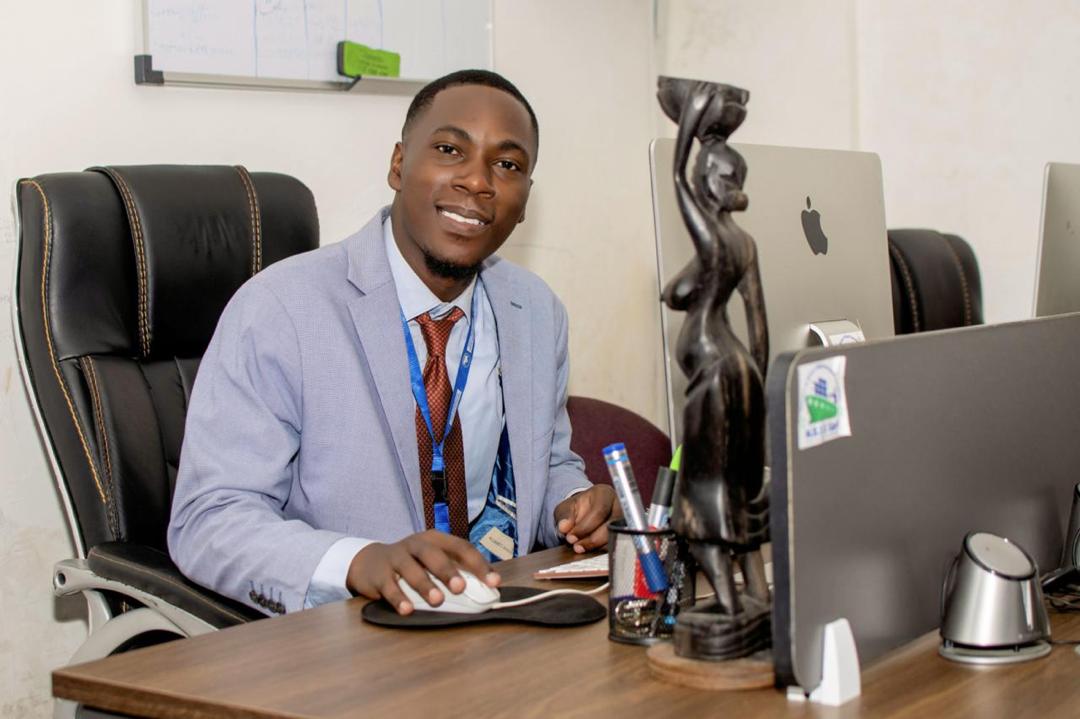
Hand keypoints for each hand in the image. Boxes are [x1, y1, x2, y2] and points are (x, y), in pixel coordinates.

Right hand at [346, 530, 499, 614]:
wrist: (369, 563)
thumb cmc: (411, 565)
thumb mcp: (431, 562)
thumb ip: (454, 572)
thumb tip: (485, 592)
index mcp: (435, 539)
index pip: (461, 547)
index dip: (478, 564)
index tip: (494, 582)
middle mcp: (416, 544)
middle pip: (433, 554)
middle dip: (448, 571)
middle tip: (460, 588)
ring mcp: (396, 558)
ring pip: (410, 569)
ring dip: (425, 584)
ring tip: (437, 601)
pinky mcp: (379, 574)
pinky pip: (389, 586)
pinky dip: (398, 598)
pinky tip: (407, 610)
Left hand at [554, 485, 621, 553]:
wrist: (585, 513)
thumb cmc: (577, 508)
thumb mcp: (565, 508)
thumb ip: (564, 516)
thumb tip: (564, 527)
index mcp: (604, 493)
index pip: (599, 510)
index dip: (585, 527)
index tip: (571, 537)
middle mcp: (619, 504)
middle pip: (612, 525)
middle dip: (593, 539)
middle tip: (577, 547)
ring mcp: (625, 519)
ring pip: (617, 536)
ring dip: (598, 546)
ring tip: (582, 549)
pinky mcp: (625, 532)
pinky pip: (618, 544)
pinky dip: (603, 549)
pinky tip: (591, 551)